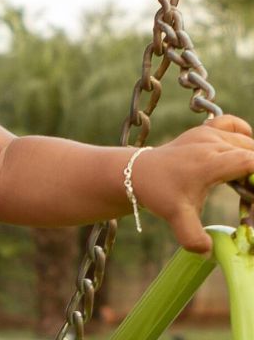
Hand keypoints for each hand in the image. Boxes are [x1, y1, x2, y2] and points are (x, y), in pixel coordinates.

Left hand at [134, 115, 253, 252]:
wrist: (136, 172)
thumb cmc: (158, 193)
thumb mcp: (176, 218)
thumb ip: (193, 238)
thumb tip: (208, 254)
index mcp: (210, 162)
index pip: (250, 162)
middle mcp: (212, 143)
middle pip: (252, 153)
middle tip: (247, 196)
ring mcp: (208, 133)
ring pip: (247, 142)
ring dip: (251, 161)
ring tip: (243, 184)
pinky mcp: (205, 129)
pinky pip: (233, 124)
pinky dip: (244, 136)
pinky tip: (243, 155)